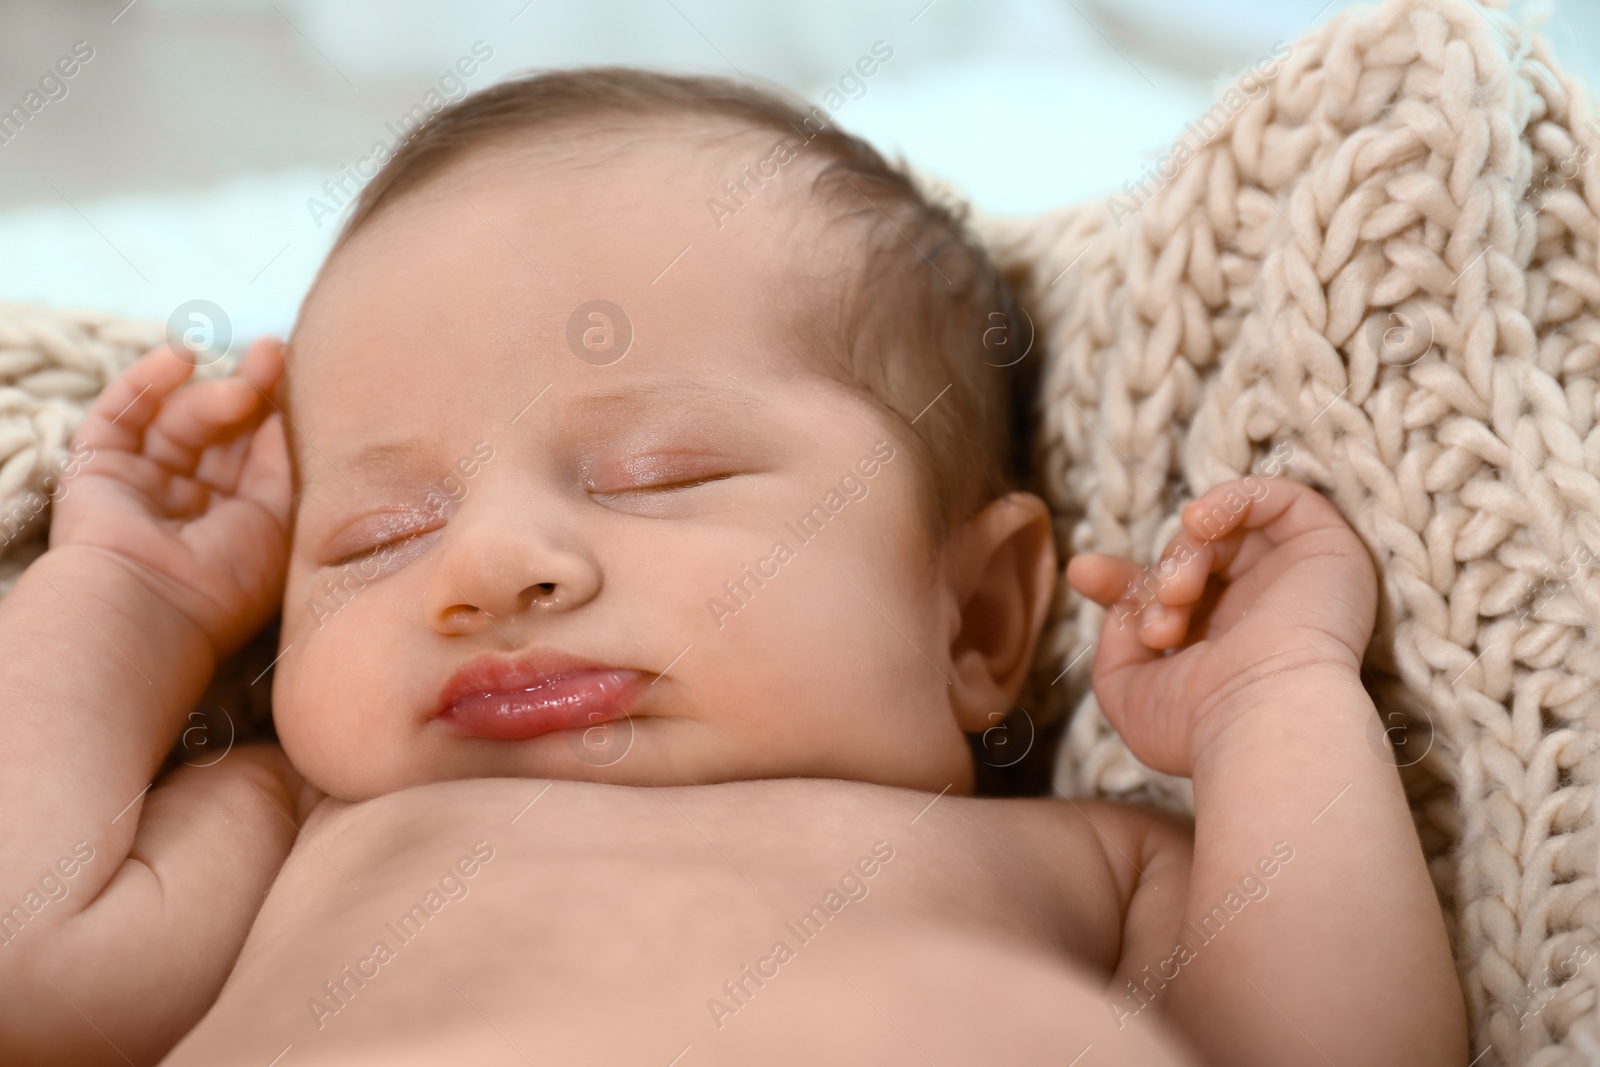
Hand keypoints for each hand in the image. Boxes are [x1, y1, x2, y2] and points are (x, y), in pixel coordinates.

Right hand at [48, 339, 291, 658]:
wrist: (151, 607)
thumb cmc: (228, 579)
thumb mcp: (279, 518)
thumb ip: (282, 462)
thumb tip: (287, 409)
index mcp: (238, 522)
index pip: (259, 453)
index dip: (277, 412)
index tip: (301, 372)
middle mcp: (191, 504)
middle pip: (222, 431)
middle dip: (251, 388)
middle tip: (275, 351)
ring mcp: (144, 485)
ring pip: (181, 423)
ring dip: (212, 397)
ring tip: (241, 391)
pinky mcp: (98, 470)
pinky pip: (120, 415)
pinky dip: (147, 382)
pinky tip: (181, 358)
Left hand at [1065, 475, 1376, 775]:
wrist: (1262, 720)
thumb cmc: (1196, 722)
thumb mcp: (1126, 690)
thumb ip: (1116, 644)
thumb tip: (1120, 604)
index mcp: (1218, 648)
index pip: (1166, 594)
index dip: (1123, 579)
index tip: (1085, 573)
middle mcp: (1258, 613)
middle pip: (1190, 558)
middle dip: (1157, 578)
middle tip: (1158, 624)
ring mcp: (1292, 582)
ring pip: (1226, 532)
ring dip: (1185, 550)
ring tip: (1179, 592)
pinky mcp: (1328, 551)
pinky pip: (1281, 496)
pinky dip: (1231, 498)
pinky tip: (1201, 525)